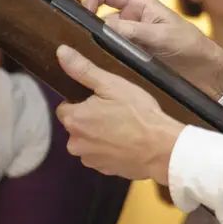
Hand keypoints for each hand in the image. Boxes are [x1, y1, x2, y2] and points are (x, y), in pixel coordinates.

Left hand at [55, 45, 184, 183]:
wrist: (161, 148)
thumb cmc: (138, 113)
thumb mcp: (113, 85)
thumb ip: (84, 70)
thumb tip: (60, 52)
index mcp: (74, 120)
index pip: (65, 108)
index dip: (83, 101)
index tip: (102, 99)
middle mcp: (75, 143)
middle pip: (77, 126)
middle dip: (92, 119)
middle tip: (117, 112)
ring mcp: (90, 160)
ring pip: (90, 142)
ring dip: (101, 136)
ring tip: (125, 128)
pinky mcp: (106, 171)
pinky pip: (103, 156)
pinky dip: (112, 149)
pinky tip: (129, 143)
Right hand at [83, 0, 222, 98]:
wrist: (206, 72)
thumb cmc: (191, 45)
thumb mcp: (162, 35)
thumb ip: (133, 30)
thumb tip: (103, 27)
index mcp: (141, 5)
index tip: (83, 13)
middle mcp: (134, 20)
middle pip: (102, 18)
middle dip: (94, 28)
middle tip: (89, 44)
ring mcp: (133, 39)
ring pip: (106, 39)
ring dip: (101, 47)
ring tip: (98, 59)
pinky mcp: (135, 57)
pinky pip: (114, 55)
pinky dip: (108, 60)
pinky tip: (105, 69)